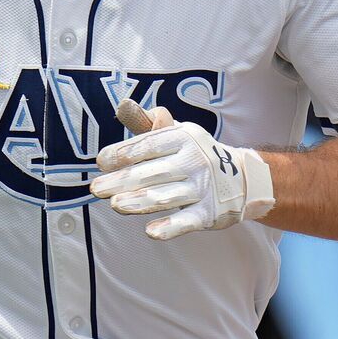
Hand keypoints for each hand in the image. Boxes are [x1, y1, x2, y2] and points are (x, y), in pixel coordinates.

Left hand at [92, 100, 275, 239]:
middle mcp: (195, 161)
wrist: (241, 179)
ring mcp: (203, 188)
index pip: (150, 144)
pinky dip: (171, 227)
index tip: (101, 161)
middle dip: (122, 180)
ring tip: (116, 205)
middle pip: (153, 172)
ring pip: (166, 196)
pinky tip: (151, 232)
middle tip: (96, 188)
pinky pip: (187, 221)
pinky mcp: (209, 213)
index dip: (124, 152)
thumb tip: (123, 106)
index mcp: (185, 137)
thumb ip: (149, 125)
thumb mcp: (178, 133)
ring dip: (139, 202)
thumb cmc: (195, 155)